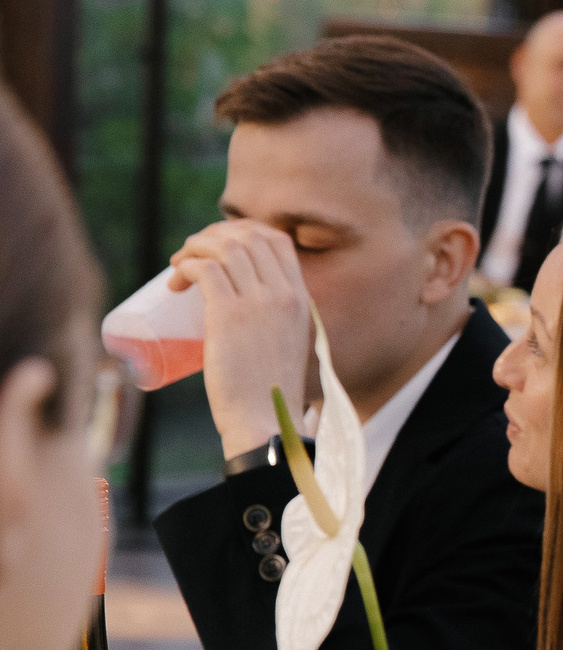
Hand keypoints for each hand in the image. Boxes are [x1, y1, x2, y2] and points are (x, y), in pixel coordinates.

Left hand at [170, 220, 313, 457]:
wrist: (265, 419)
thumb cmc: (269, 389)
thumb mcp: (287, 343)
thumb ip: (277, 321)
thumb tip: (249, 309)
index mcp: (301, 299)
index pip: (278, 240)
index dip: (245, 231)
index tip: (220, 244)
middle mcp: (283, 294)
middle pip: (248, 236)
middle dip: (212, 235)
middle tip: (191, 255)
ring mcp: (258, 303)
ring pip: (224, 246)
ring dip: (194, 247)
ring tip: (178, 266)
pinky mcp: (229, 316)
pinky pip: (204, 269)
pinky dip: (185, 266)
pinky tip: (175, 282)